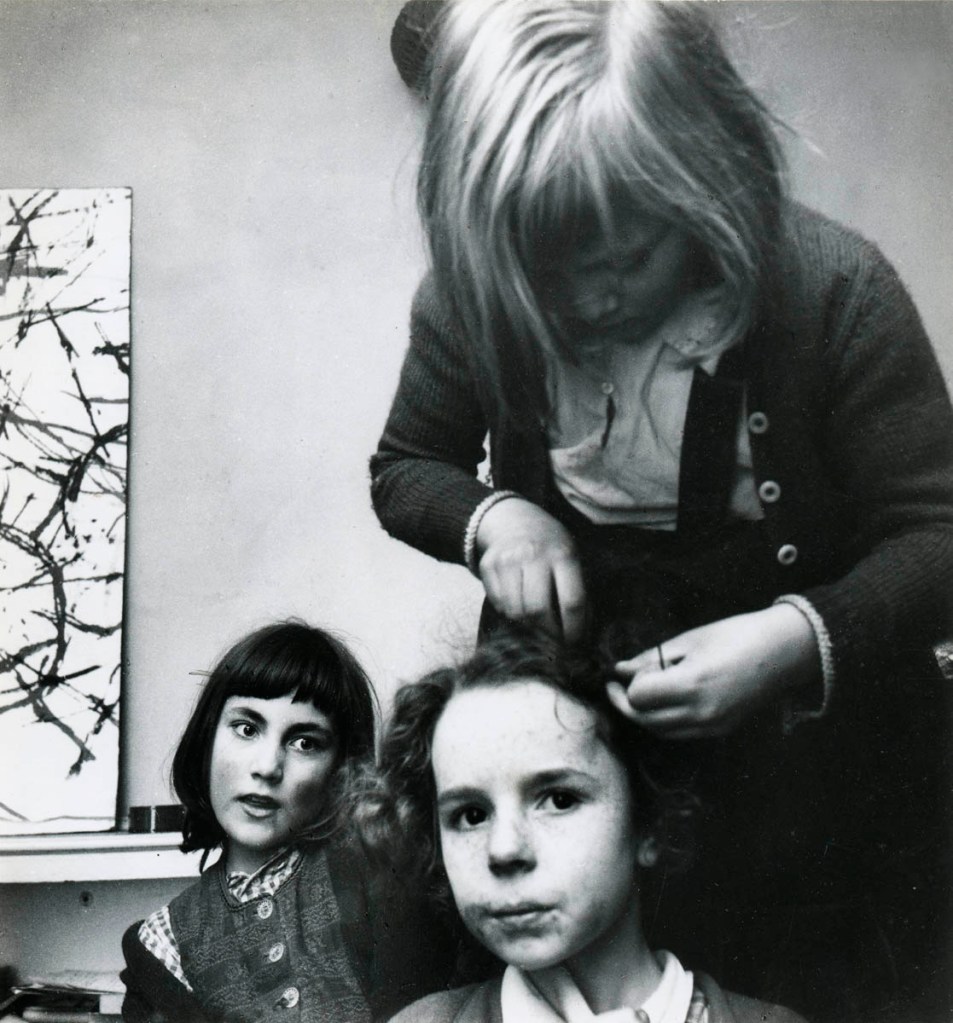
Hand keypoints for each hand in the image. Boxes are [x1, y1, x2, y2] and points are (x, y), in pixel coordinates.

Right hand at [475, 497, 586, 641]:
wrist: (513, 519)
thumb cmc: (550, 546)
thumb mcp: (572, 558)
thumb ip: (579, 591)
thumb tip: (583, 633)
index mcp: (562, 554)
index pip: (571, 601)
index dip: (575, 629)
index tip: (575, 643)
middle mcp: (533, 555)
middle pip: (538, 610)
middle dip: (547, 634)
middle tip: (553, 642)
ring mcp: (507, 560)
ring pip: (515, 611)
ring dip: (527, 626)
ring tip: (537, 626)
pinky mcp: (488, 566)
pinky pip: (498, 604)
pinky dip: (510, 613)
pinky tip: (519, 607)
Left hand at [606, 605, 819, 738]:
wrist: (784, 651)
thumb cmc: (736, 635)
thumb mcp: (689, 640)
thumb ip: (652, 658)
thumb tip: (621, 669)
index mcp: (692, 685)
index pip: (639, 698)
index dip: (625, 686)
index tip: (620, 673)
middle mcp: (701, 712)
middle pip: (645, 720)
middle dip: (625, 704)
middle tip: (617, 686)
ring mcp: (712, 726)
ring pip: (660, 731)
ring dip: (643, 715)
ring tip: (640, 692)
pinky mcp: (720, 730)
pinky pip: (680, 733)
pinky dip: (664, 721)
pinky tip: (664, 701)